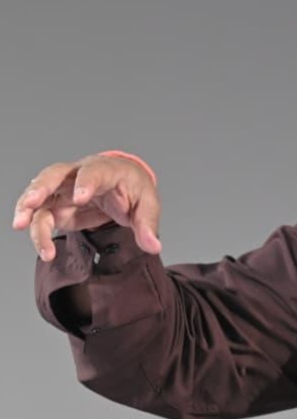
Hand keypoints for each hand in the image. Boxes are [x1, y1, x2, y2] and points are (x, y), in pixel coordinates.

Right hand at [12, 155, 161, 261]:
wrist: (123, 185)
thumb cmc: (133, 189)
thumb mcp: (147, 204)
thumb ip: (148, 225)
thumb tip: (154, 246)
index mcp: (106, 169)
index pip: (94, 171)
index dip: (86, 182)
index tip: (80, 198)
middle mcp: (79, 175)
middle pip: (55, 174)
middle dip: (41, 187)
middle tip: (32, 202)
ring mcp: (64, 190)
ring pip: (40, 194)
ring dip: (28, 208)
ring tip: (21, 225)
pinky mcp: (56, 206)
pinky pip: (40, 216)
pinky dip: (37, 231)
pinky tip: (44, 249)